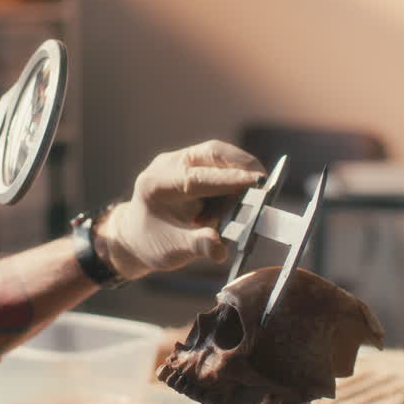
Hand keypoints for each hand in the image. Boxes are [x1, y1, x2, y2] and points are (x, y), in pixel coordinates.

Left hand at [99, 140, 263, 279]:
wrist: (137, 235)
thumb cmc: (153, 243)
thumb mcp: (172, 250)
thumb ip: (197, 246)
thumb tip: (219, 249)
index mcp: (156, 185)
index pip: (197, 177)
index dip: (229, 180)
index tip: (257, 183)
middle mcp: (167, 165)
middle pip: (210, 153)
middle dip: (242, 165)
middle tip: (266, 184)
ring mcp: (178, 160)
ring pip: (217, 154)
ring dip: (241, 169)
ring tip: (258, 192)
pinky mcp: (190, 163)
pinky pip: (218, 161)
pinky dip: (235, 174)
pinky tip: (245, 191)